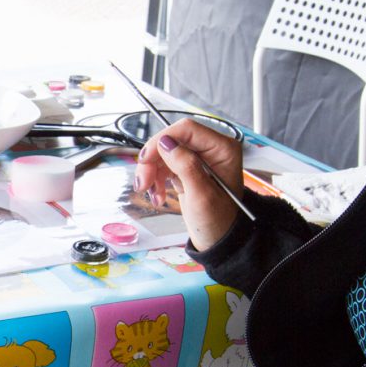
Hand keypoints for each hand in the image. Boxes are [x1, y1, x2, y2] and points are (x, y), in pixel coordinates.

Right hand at [134, 117, 244, 251]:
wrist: (218, 237)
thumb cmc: (217, 220)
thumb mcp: (202, 196)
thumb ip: (186, 166)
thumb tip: (166, 143)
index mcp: (223, 149)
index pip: (186, 129)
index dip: (161, 141)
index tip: (145, 160)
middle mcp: (211, 148)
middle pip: (170, 140)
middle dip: (152, 160)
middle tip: (143, 183)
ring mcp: (197, 157)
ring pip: (162, 152)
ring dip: (150, 172)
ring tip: (152, 195)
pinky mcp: (186, 167)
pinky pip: (162, 164)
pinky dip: (154, 178)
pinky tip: (157, 195)